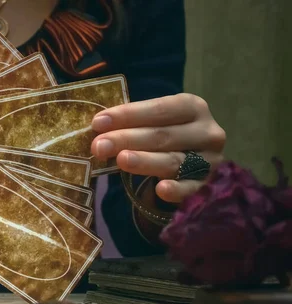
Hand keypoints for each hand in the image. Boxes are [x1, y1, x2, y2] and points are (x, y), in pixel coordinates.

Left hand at [90, 93, 225, 202]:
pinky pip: (191, 189)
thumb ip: (131, 123)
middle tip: (98, 146)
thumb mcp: (153, 123)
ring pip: (174, 161)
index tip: (98, 123)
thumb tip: (97, 127)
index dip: (128, 115)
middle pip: (162, 135)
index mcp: (191, 107)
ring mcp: (211, 160)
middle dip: (126, 139)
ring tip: (121, 160)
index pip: (158, 109)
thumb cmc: (164, 139)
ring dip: (145, 161)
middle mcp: (207, 131)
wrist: (190, 165)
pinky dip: (176, 190)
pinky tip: (160, 190)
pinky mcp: (208, 186)